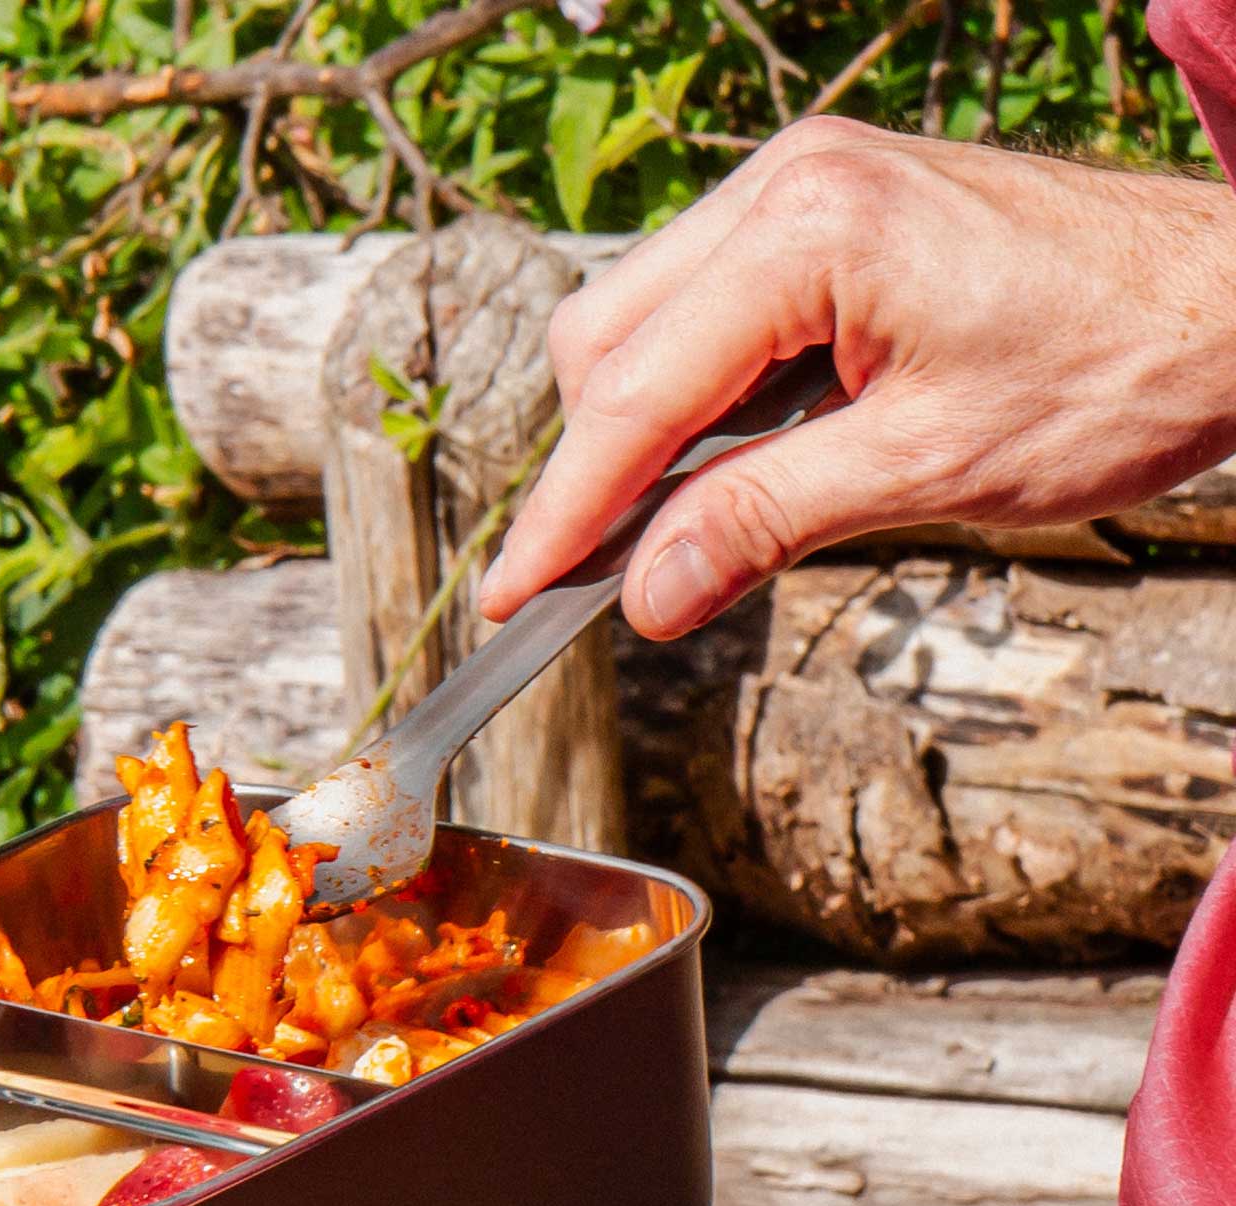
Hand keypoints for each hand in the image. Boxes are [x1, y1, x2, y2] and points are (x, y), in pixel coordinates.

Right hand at [481, 119, 1235, 637]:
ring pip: (637, 326)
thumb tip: (646, 596)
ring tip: (695, 523)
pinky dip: (694, 399)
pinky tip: (740, 458)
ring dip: (642, 435)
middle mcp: (784, 187)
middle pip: (602, 344)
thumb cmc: (1115, 366)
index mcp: (807, 234)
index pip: (630, 398)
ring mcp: (799, 191)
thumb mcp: (925, 471)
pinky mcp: (822, 216)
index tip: (510, 599)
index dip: (561, 514)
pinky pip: (700, 312)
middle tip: (613, 578)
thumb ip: (762, 524)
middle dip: (593, 467)